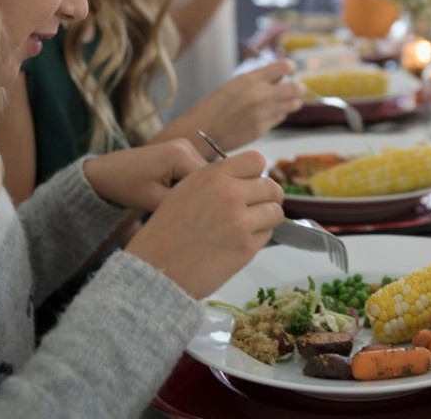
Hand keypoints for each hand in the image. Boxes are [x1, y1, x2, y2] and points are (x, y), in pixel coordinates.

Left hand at [82, 139, 207, 211]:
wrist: (105, 173)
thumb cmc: (125, 187)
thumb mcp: (155, 200)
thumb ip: (184, 201)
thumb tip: (207, 207)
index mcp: (181, 154)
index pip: (209, 181)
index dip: (203, 200)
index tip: (191, 213)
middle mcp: (186, 145)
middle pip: (206, 176)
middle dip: (198, 193)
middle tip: (180, 208)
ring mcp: (183, 145)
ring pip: (201, 174)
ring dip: (192, 188)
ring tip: (170, 198)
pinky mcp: (179, 149)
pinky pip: (192, 170)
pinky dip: (185, 183)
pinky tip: (169, 191)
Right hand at [125, 150, 284, 298]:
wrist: (155, 270)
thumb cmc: (165, 232)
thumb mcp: (185, 190)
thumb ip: (217, 180)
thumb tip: (247, 180)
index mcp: (213, 176)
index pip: (256, 161)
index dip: (257, 174)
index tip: (252, 185)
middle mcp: (230, 194)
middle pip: (272, 187)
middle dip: (268, 198)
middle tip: (255, 209)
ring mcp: (240, 221)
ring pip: (275, 212)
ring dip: (266, 219)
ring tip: (246, 227)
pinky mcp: (246, 247)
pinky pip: (267, 235)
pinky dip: (257, 238)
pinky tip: (237, 243)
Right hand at [162, 58, 304, 153]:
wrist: (201, 131)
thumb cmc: (213, 106)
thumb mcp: (234, 84)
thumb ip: (257, 80)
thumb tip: (279, 76)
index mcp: (251, 79)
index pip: (285, 66)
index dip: (290, 68)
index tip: (290, 71)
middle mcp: (261, 95)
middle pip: (296, 88)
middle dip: (298, 88)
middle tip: (295, 88)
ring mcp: (264, 114)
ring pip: (292, 105)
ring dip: (291, 102)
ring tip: (283, 101)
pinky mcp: (263, 129)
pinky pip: (279, 119)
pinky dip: (277, 115)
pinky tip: (266, 114)